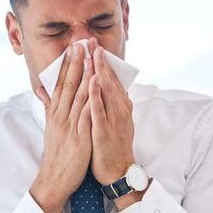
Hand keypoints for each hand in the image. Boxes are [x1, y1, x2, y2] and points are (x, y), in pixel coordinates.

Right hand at [29, 41, 95, 212]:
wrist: (54, 179)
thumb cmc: (55, 154)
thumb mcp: (50, 127)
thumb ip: (48, 107)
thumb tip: (43, 90)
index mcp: (55, 113)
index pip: (61, 84)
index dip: (68, 64)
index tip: (73, 46)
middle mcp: (61, 117)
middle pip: (68, 85)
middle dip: (76, 62)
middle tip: (81, 42)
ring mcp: (70, 127)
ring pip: (77, 97)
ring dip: (84, 75)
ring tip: (90, 57)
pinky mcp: (80, 138)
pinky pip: (86, 116)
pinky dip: (91, 100)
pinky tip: (96, 88)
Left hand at [89, 46, 135, 186]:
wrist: (117, 172)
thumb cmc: (111, 146)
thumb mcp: (111, 120)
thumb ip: (106, 104)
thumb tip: (101, 88)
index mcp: (120, 106)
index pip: (111, 78)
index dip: (102, 61)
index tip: (93, 44)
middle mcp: (120, 109)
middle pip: (109, 79)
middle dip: (100, 59)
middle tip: (91, 40)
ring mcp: (113, 119)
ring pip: (106, 91)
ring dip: (98, 71)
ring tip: (91, 54)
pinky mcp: (104, 130)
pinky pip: (99, 110)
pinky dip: (96, 95)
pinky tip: (92, 82)